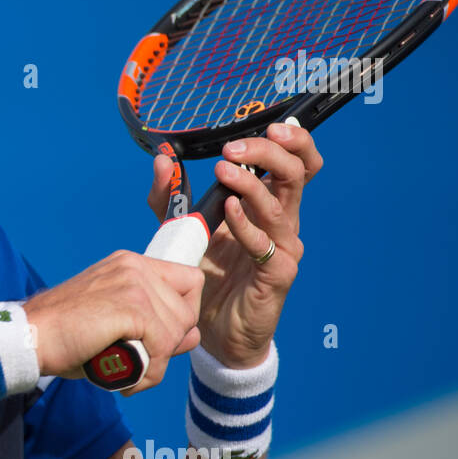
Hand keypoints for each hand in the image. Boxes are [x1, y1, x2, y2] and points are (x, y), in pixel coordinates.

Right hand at [24, 250, 203, 394]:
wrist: (29, 337)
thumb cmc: (64, 336)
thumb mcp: (115, 324)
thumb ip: (156, 325)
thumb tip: (193, 336)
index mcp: (130, 264)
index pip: (188, 281)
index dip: (183, 314)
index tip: (160, 337)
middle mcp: (135, 267)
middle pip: (187, 310)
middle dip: (170, 344)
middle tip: (141, 364)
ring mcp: (134, 284)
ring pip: (178, 330)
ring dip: (158, 363)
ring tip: (129, 374)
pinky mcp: (131, 306)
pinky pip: (162, 346)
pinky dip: (149, 371)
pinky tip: (126, 380)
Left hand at [148, 121, 322, 367]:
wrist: (214, 333)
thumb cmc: (207, 277)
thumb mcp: (184, 231)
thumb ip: (172, 198)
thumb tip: (162, 158)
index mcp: (267, 205)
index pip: (296, 164)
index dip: (292, 142)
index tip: (269, 125)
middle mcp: (281, 222)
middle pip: (296, 175)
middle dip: (270, 153)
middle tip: (234, 148)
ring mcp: (282, 249)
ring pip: (280, 206)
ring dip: (252, 185)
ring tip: (224, 172)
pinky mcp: (277, 276)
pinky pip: (265, 246)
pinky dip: (247, 225)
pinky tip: (229, 212)